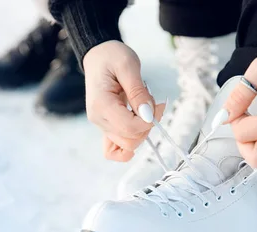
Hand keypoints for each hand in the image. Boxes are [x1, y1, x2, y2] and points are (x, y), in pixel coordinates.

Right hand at [83, 40, 164, 161]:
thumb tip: (148, 116)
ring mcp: (101, 125)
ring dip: (142, 132)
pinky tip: (137, 132)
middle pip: (129, 140)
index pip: (129, 127)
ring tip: (144, 110)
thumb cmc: (112, 57)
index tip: (158, 105)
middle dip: (147, 126)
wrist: (98, 56)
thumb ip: (138, 92)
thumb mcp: (128, 66)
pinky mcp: (106, 126)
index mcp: (101, 104)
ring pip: (126, 145)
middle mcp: (98, 119)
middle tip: (154, 105)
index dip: (148, 121)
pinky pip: (113, 150)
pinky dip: (127, 148)